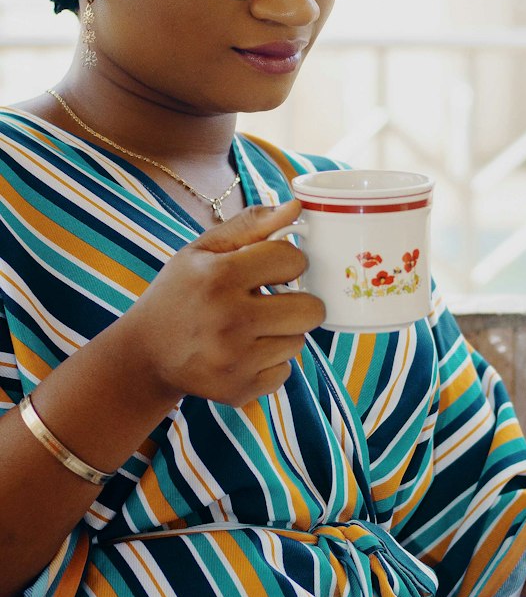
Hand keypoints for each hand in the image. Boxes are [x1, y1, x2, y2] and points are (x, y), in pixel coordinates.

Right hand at [115, 199, 325, 408]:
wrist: (144, 354)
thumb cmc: (181, 292)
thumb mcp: (204, 250)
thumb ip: (252, 225)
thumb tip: (297, 206)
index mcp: (219, 277)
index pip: (292, 259)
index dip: (287, 260)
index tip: (272, 266)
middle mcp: (228, 321)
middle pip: (311, 309)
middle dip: (299, 301)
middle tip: (274, 300)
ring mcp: (234, 361)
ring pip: (300, 341)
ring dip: (283, 332)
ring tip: (252, 326)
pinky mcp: (238, 390)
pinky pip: (285, 372)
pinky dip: (271, 362)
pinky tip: (244, 353)